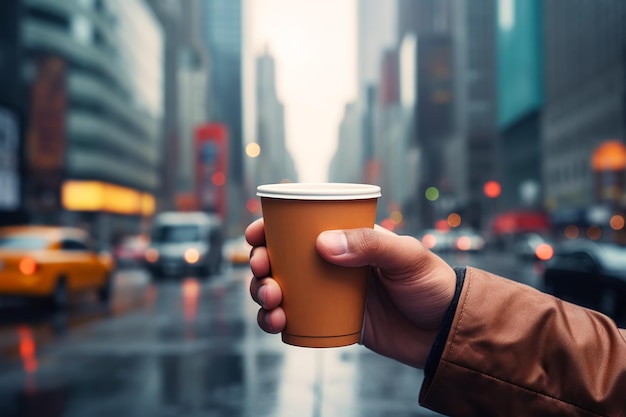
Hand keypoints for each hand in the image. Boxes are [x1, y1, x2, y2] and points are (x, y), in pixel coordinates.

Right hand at [246, 218, 456, 367]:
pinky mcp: (327, 321)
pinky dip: (274, 321)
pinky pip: (291, 319)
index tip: (255, 234)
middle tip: (262, 271)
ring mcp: (326, 294)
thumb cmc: (431, 284)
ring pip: (278, 289)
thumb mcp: (407, 256)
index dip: (268, 228)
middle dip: (259, 264)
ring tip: (271, 301)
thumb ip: (370, 245)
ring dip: (261, 293)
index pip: (298, 227)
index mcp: (345, 239)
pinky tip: (276, 323)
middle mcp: (329, 264)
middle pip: (279, 259)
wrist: (445, 332)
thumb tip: (322, 244)